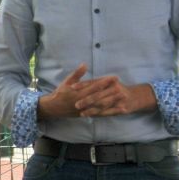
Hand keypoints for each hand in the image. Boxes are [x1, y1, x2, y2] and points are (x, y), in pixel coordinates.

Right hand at [38, 63, 155, 118]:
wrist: (54, 108)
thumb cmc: (61, 93)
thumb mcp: (67, 82)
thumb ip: (77, 74)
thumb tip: (85, 65)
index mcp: (78, 93)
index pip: (93, 87)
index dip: (104, 82)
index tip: (114, 77)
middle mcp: (82, 102)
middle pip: (99, 97)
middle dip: (111, 92)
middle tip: (122, 87)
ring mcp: (86, 110)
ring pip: (102, 106)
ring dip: (114, 102)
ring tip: (124, 97)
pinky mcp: (89, 114)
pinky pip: (102, 114)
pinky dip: (113, 112)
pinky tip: (122, 110)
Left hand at [72, 75, 155, 117]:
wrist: (136, 96)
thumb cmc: (117, 89)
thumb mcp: (108, 83)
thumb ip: (94, 82)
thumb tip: (79, 81)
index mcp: (109, 80)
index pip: (94, 82)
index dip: (83, 84)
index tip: (72, 87)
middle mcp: (114, 88)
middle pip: (98, 94)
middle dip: (86, 100)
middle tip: (76, 104)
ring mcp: (119, 98)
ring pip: (102, 105)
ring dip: (92, 110)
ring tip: (82, 113)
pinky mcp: (122, 107)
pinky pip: (108, 112)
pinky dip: (99, 114)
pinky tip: (91, 116)